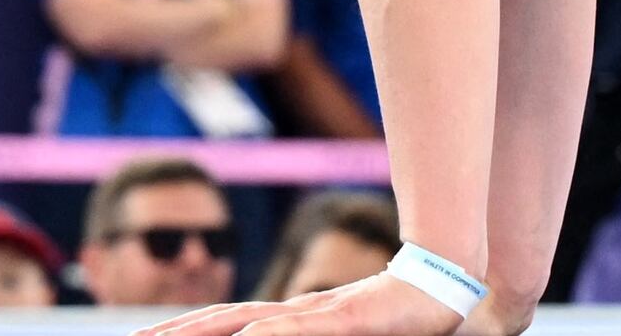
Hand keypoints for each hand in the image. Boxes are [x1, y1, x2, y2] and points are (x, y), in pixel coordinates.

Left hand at [134, 276, 462, 335]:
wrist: (442, 289)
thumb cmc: (395, 319)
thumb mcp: (339, 332)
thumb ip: (302, 333)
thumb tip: (259, 333)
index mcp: (293, 317)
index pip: (225, 322)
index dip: (184, 328)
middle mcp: (297, 311)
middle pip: (224, 320)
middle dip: (178, 331)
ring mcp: (319, 314)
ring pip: (251, 324)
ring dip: (206, 332)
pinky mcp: (346, 320)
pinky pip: (302, 329)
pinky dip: (271, 333)